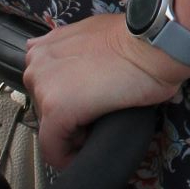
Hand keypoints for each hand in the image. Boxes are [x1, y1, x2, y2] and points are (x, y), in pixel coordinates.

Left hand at [22, 12, 188, 170]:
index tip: (85, 109)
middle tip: (95, 114)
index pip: (44, 87)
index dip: (68, 101)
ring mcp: (43, 89)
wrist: (153, 43)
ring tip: (97, 126)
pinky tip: (87, 149)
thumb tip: (82, 69)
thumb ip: (77, 49)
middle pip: (44, 107)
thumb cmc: (136, 39)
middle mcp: (36, 65)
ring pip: (49, 128)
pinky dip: (68, 156)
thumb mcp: (97, 32)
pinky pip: (53, 149)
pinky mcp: (56, 113)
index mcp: (46, 47)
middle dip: (67, 115)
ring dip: (70, 131)